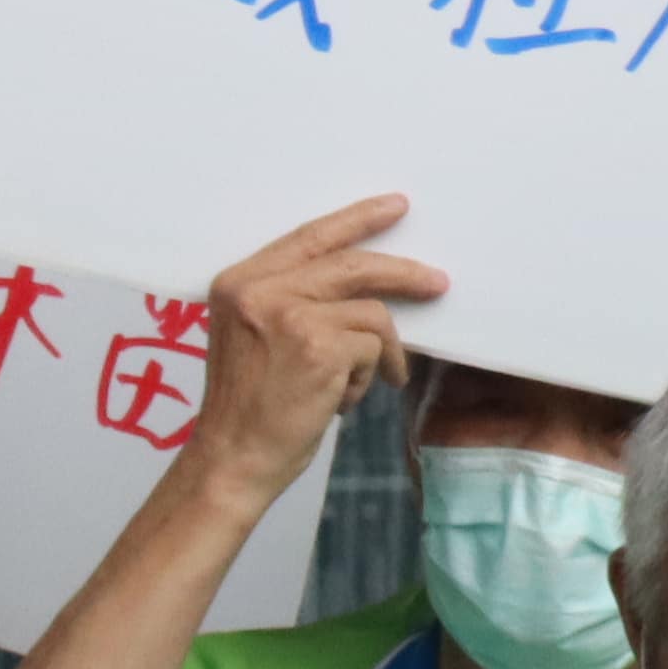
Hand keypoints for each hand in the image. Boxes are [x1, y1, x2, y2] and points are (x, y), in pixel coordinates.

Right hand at [182, 193, 445, 514]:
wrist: (231, 461)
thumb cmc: (246, 410)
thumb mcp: (250, 338)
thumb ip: (289, 302)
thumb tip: (365, 284)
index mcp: (239, 283)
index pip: (309, 237)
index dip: (357, 220)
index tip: (395, 207)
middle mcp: (259, 291)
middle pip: (351, 265)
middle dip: (402, 275)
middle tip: (436, 283)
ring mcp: (289, 316)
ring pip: (369, 313)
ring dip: (380, 350)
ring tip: (371, 379)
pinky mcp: (318, 348)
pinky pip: (371, 348)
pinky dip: (368, 376)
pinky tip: (343, 400)